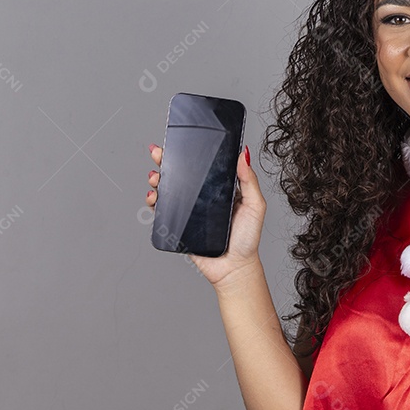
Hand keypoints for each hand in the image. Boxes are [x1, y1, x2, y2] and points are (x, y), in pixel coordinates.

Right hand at [146, 143, 266, 287]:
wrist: (233, 268)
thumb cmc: (247, 239)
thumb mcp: (255, 205)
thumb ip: (249, 181)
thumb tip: (244, 154)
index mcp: (221, 189)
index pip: (204, 167)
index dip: (191, 154)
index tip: (180, 141)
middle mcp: (204, 198)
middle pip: (181, 175)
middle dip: (166, 162)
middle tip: (158, 153)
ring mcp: (190, 211)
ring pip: (169, 190)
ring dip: (158, 180)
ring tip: (156, 177)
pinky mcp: (180, 226)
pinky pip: (163, 211)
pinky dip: (155, 202)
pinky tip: (154, 197)